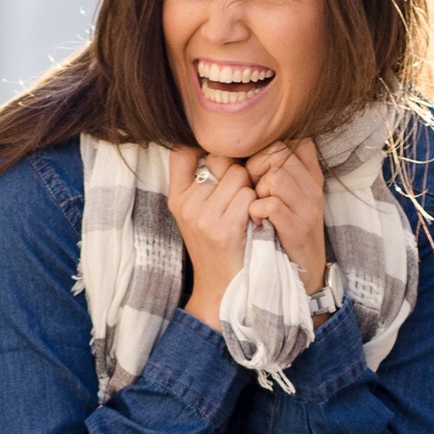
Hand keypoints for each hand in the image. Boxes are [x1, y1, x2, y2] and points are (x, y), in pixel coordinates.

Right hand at [167, 147, 254, 328]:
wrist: (223, 288)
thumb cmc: (217, 245)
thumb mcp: (197, 213)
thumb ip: (200, 182)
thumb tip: (215, 144)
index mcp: (176, 197)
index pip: (182, 151)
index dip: (205, 148)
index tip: (220, 163)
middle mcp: (185, 204)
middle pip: (222, 160)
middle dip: (237, 173)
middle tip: (239, 198)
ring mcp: (202, 216)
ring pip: (239, 176)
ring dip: (250, 190)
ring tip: (245, 213)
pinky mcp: (223, 228)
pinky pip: (249, 196)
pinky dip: (257, 206)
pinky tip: (252, 222)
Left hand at [245, 139, 326, 295]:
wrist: (302, 272)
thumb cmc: (284, 229)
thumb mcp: (287, 194)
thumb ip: (276, 168)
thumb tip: (247, 146)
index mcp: (310, 174)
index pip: (290, 139)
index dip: (265, 149)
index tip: (257, 170)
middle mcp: (313, 187)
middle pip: (278, 153)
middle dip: (256, 167)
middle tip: (252, 190)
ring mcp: (308, 207)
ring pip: (275, 176)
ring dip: (257, 191)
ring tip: (257, 207)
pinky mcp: (299, 228)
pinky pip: (271, 205)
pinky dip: (257, 211)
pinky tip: (257, 221)